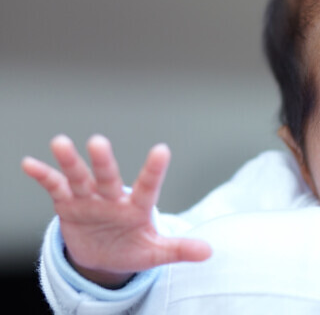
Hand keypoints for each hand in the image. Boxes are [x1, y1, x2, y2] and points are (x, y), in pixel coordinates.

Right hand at [22, 134, 211, 287]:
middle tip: (98, 141)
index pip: (148, 187)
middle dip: (103, 162)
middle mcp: (112, 198)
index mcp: (137, 207)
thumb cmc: (133, 247)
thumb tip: (209, 251)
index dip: (153, 170)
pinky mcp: (68, 205)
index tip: (161, 149)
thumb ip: (179, 249)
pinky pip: (55, 188)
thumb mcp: (155, 252)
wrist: (104, 256)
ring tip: (60, 142)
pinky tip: (30, 164)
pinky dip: (43, 176)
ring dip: (70, 162)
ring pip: (79, 177)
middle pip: (108, 177)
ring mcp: (89, 199)